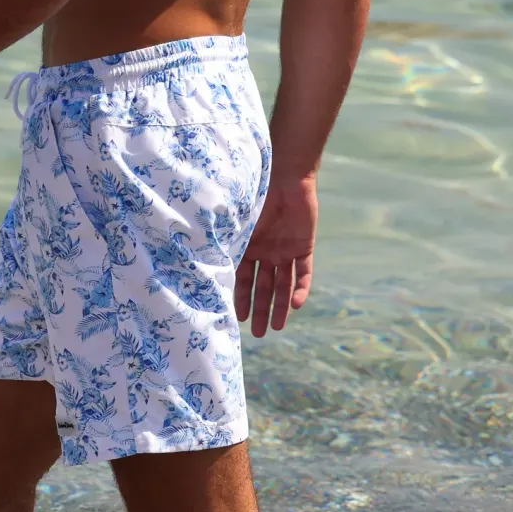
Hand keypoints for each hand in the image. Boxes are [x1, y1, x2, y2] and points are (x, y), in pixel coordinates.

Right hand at [235, 174, 316, 336]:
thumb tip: (209, 269)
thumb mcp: (240, 224)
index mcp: (249, 246)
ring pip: (283, 284)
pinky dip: (301, 288)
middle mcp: (266, 252)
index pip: (243, 278)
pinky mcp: (304, 247)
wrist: (286, 176)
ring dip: (281, 306)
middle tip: (258, 334)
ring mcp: (285, 250)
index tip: (237, 318)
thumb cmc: (257, 196)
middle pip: (264, 286)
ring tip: (277, 327)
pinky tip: (296, 304)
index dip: (241, 297)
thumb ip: (232, 245)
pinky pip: (303, 272)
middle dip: (261, 309)